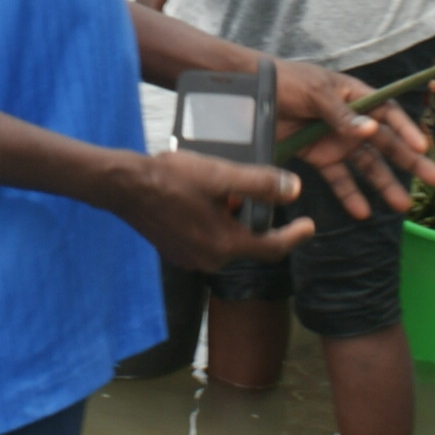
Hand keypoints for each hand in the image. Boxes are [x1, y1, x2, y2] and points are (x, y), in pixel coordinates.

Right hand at [105, 146, 313, 269]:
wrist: (124, 186)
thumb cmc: (169, 179)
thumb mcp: (220, 175)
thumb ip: (259, 183)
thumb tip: (293, 189)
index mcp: (225, 245)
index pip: (272, 248)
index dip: (295, 236)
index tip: (309, 226)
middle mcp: (209, 259)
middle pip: (248, 243)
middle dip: (256, 218)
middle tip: (256, 189)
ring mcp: (190, 258)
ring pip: (227, 240)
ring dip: (233, 218)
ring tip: (225, 188)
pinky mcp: (176, 250)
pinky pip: (207, 239)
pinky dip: (215, 222)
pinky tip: (204, 198)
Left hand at [272, 57, 434, 219]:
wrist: (251, 92)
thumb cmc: (286, 82)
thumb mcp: (315, 93)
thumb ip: (341, 114)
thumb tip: (370, 130)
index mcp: (355, 96)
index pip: (388, 114)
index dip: (406, 130)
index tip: (422, 148)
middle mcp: (352, 120)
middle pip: (386, 143)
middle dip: (410, 161)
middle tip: (434, 179)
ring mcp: (337, 140)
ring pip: (368, 165)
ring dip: (385, 184)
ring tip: (402, 205)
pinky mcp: (320, 157)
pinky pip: (339, 177)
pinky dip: (349, 194)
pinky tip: (362, 212)